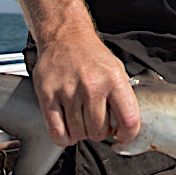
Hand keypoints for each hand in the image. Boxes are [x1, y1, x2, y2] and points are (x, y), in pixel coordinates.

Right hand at [32, 30, 140, 145]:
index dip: (128, 134)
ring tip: (82, 120)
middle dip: (99, 132)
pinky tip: (67, 129)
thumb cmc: (92, 55)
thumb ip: (123, 95)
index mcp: (113, 79)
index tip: (122, 134)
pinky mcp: (48, 95)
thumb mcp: (116, 69)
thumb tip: (126, 124)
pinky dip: (63, 138)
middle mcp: (92, 85)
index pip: (128, 119)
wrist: (65, 36)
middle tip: (97, 123)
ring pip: (77, 133)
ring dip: (81, 133)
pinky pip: (56, 132)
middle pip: (98, 131)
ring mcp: (68, 91)